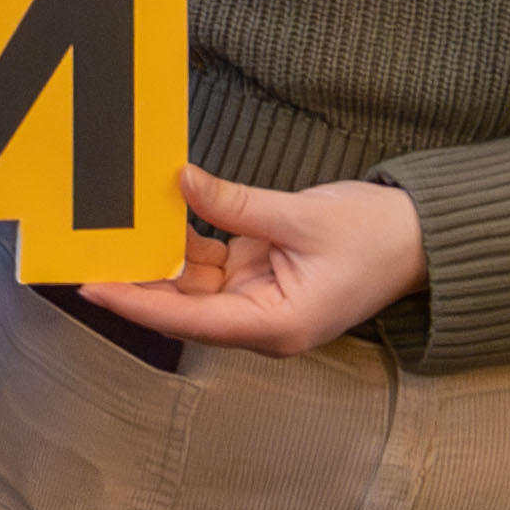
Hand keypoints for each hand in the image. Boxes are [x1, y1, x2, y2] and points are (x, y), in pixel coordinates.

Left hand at [103, 164, 428, 356]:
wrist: (421, 239)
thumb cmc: (377, 237)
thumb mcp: (302, 216)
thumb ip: (237, 204)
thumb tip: (181, 184)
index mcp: (276, 326)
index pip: (191, 319)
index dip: (139, 303)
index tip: (96, 288)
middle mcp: (261, 322)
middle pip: (185, 307)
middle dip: (139, 282)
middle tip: (88, 256)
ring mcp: (260, 300)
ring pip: (194, 286)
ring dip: (160, 260)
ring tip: (113, 232)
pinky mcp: (262, 277)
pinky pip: (213, 265)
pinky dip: (187, 244)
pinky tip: (158, 218)